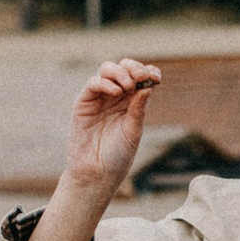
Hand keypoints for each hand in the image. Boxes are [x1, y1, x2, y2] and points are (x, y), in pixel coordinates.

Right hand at [65, 58, 160, 189]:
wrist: (97, 172)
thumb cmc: (118, 155)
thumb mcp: (133, 130)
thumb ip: (139, 108)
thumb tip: (148, 87)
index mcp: (132, 102)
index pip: (141, 77)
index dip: (149, 72)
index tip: (156, 78)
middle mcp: (115, 96)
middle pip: (124, 68)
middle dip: (134, 68)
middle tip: (141, 77)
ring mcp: (99, 98)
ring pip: (107, 70)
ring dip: (120, 73)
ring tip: (128, 87)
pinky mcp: (84, 102)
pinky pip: (93, 83)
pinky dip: (105, 83)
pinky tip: (115, 93)